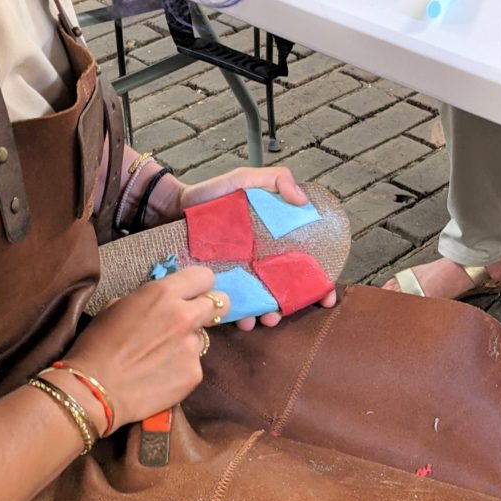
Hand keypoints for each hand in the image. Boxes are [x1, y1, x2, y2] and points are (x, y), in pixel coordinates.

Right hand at [65, 267, 230, 427]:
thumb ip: (150, 299)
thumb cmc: (98, 344)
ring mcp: (192, 347)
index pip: (205, 277)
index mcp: (164, 293)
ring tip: (162, 354)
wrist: (94, 389)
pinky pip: (195, 364)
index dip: (200, 285)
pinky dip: (182, 367)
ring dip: (189, 341)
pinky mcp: (194, 374)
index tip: (194, 293)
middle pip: (221, 302)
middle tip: (191, 319)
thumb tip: (164, 302)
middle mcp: (185, 316)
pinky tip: (160, 374)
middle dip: (208, 309)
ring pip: (204, 336)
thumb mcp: (118, 306)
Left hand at [179, 166, 337, 330]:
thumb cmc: (212, 194)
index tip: (326, 296)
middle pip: (288, 290)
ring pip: (264, 303)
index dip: (320, 282)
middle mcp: (262, 261)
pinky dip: (242, 317)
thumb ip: (276, 180)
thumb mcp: (245, 180)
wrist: (174, 208)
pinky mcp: (221, 285)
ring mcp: (242, 276)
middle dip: (294, 306)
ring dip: (270, 315)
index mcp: (275, 240)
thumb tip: (303, 200)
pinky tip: (242, 320)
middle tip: (286, 311)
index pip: (305, 264)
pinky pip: (235, 306)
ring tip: (266, 318)